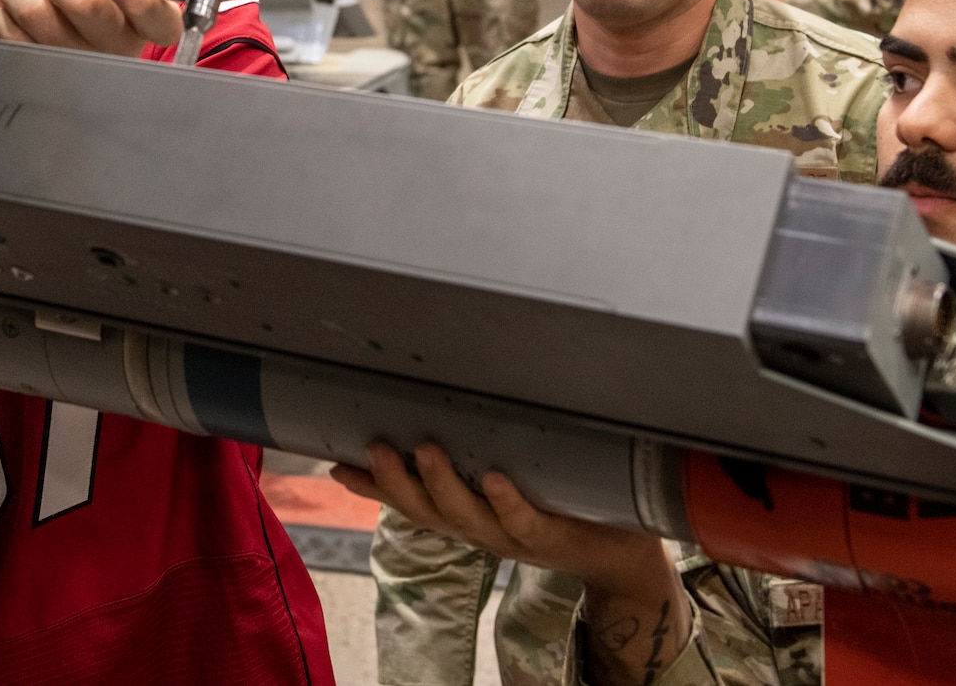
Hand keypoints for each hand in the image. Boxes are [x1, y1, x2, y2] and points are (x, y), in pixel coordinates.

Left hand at [0, 0, 184, 53]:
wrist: (49, 9)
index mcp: (143, 24)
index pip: (157, 20)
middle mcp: (113, 51)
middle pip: (87, 6)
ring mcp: (73, 65)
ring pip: (35, 11)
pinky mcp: (33, 69)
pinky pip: (5, 25)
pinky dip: (8, 10)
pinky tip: (24, 17)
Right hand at [335, 442, 675, 599]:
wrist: (620, 553)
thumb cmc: (562, 504)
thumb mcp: (510, 478)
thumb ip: (481, 448)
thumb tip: (451, 401)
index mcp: (466, 515)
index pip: (407, 501)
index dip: (370, 487)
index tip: (334, 462)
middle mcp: (480, 529)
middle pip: (426, 512)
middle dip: (394, 482)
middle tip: (373, 447)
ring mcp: (513, 536)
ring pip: (467, 517)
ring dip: (443, 486)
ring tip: (425, 450)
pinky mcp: (553, 537)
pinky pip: (524, 521)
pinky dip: (507, 502)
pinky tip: (496, 478)